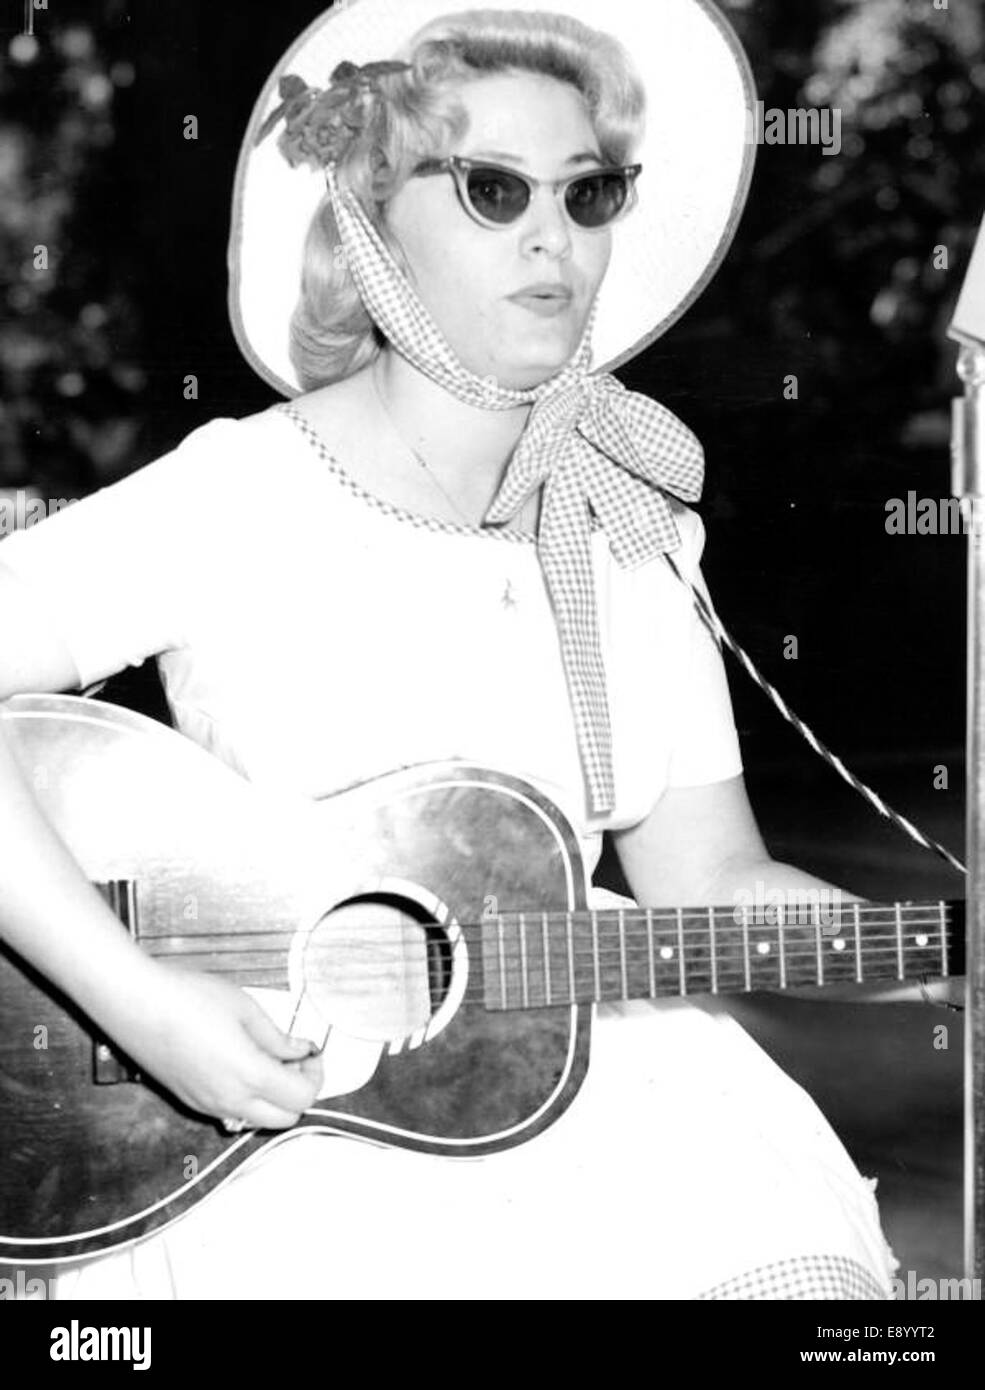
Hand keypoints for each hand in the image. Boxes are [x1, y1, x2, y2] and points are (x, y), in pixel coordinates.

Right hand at [105, 964, 322, 1128]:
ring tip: (269, 1058)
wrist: (134, 1003)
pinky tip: (242, 1064)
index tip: (312, 1053)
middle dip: (299, 1091)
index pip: (302, 1097)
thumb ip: (277, 1037)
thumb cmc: (185, 998)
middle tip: (296, 1059)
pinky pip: (232, 1111)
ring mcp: (207, 1105)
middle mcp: (229, 1100)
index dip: (316, 1075)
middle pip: (285, 1118)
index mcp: (249, 1076)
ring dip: (274, 1097)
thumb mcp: (244, 1008)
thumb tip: (300, 1049)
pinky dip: (248, 1097)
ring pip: (258, 1119)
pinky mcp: (190, 1100)